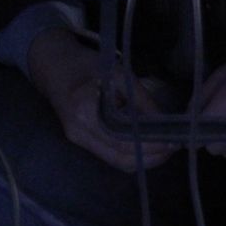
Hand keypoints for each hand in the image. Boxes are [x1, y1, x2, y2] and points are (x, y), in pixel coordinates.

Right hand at [27, 29, 177, 171]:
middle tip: (172, 147)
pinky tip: (144, 144)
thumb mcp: (118, 74)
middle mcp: (78, 132)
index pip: (122, 143)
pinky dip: (129, 153)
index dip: (150, 147)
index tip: (172, 143)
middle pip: (120, 159)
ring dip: (142, 158)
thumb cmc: (85, 65)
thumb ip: (141, 99)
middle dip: (150, 157)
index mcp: (84, 112)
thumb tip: (163, 123)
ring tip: (162, 147)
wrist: (53, 64)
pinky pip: (108, 154)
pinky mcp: (78, 139)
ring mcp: (76, 138)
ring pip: (116, 161)